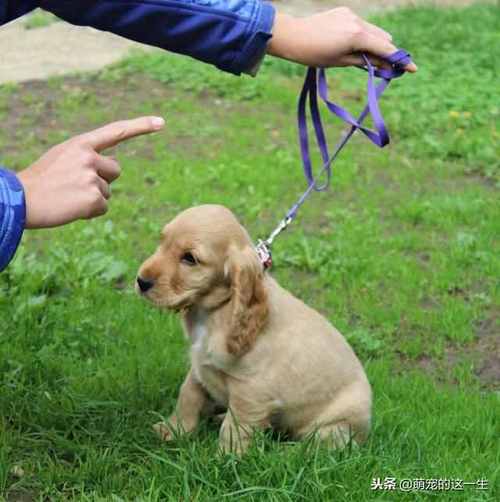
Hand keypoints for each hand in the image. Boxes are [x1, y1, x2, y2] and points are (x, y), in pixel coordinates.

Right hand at [17, 116, 164, 228]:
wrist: (21, 200)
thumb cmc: (42, 180)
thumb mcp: (63, 157)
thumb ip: (89, 157)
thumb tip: (115, 166)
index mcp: (81, 144)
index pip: (116, 132)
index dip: (140, 126)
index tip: (162, 122)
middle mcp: (89, 157)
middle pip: (115, 170)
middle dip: (103, 179)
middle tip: (75, 184)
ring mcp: (92, 178)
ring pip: (108, 191)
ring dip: (93, 197)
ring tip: (68, 195)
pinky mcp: (93, 198)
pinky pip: (103, 207)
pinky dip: (90, 211)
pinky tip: (72, 207)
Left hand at [267, 8, 416, 71]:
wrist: (292, 36)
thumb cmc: (314, 54)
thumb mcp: (341, 62)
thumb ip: (365, 62)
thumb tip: (385, 66)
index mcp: (357, 36)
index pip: (385, 49)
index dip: (399, 60)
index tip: (412, 69)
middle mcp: (358, 21)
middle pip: (382, 38)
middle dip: (386, 52)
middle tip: (386, 68)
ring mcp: (351, 14)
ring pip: (372, 30)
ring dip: (374, 44)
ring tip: (364, 59)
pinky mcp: (344, 11)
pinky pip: (360, 25)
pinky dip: (362, 36)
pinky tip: (349, 45)